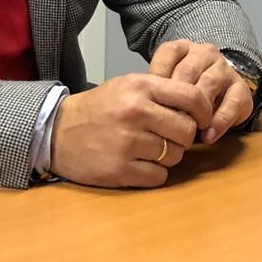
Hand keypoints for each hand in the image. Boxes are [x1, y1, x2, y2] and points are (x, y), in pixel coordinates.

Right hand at [49, 73, 210, 187]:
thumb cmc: (100, 108)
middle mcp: (135, 112)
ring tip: (150, 149)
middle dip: (184, 137)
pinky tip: (140, 164)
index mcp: (140, 87)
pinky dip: (155, 173)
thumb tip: (200, 108)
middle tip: (171, 137)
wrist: (56, 131)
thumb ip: (162, 92)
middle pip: (186, 131)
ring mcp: (127, 142)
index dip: (205, 111)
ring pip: (175, 155)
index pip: (192, 97)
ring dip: (169, 156)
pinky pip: (159, 176)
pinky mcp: (119, 169)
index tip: (203, 120)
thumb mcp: (129, 86)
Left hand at [148, 39, 254, 143]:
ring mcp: (225, 69)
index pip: (168, 54)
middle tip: (165, 124)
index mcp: (183, 48)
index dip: (157, 79)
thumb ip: (157, 89)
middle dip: (175, 100)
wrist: (219, 91)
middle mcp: (205, 53)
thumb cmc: (184, 91)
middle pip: (187, 71)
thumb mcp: (167, 84)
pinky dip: (219, 122)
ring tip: (187, 133)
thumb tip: (144, 108)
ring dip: (197, 111)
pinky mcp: (241, 88)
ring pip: (209, 84)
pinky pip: (232, 104)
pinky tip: (209, 136)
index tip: (150, 103)